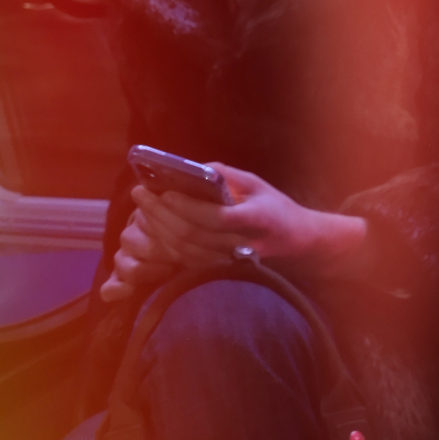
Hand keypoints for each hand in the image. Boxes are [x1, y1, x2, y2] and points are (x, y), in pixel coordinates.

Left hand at [99, 164, 368, 301]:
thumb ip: (226, 176)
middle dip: (161, 214)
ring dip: (159, 230)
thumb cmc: (276, 208)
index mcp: (257, 219)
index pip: (216, 217)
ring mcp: (231, 261)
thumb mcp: (258, 184)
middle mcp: (243, 245)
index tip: (163, 190)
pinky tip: (155, 229)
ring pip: (185, 251)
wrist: (297, 244)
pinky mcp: (220, 270)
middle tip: (140, 194)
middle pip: (193, 234)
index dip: (186, 206)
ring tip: (143, 209)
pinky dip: (166, 245)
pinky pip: (187, 260)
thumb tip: (194, 169)